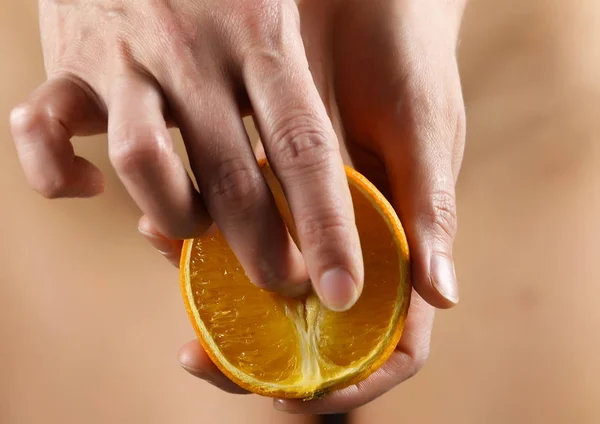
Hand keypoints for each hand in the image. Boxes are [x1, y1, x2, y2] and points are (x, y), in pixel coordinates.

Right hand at [10, 0, 364, 310]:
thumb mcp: (272, 18)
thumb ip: (296, 94)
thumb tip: (329, 186)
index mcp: (262, 39)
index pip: (304, 149)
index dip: (327, 228)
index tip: (342, 290)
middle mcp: (195, 51)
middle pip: (231, 177)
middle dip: (259, 250)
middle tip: (282, 285)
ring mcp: (127, 55)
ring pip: (142, 164)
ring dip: (173, 216)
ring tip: (194, 227)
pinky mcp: (66, 60)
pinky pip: (43, 135)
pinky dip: (59, 176)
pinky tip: (89, 186)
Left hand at [179, 0, 466, 412]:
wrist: (357, 1)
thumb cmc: (407, 62)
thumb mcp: (424, 132)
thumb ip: (428, 211)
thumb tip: (444, 298)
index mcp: (400, 245)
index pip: (388, 340)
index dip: (352, 379)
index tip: (298, 392)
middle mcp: (349, 243)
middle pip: (312, 331)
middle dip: (261, 357)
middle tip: (206, 360)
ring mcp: (301, 218)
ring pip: (259, 285)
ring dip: (216, 300)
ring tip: (174, 282)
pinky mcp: (261, 183)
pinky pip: (226, 227)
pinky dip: (193, 239)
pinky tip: (160, 227)